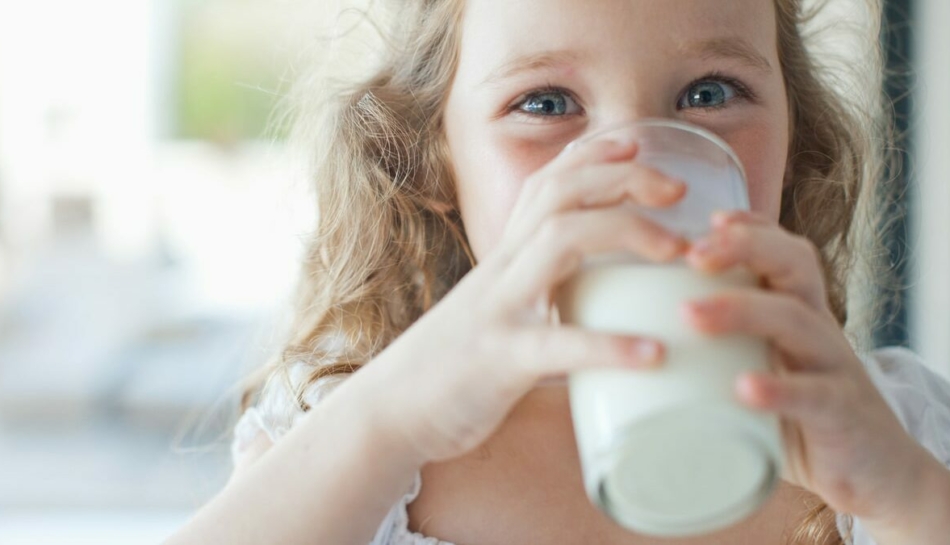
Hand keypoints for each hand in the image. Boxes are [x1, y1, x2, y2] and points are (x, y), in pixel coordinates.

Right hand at [352, 137, 686, 464]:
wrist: (393, 411)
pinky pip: (556, 344)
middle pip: (559, 194)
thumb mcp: (500, 313)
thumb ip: (543, 298)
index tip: (638, 142)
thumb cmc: (456, 365)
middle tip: (678, 189)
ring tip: (678, 251)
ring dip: (624, 232)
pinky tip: (653, 354)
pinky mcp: (499, 360)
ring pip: (558, 241)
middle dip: (621, 177)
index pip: (546, 184)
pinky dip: (608, 345)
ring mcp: (499, 310)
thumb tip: (603, 307)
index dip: (592, 154)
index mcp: (505, 259)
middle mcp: (501, 271)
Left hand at [682, 210, 945, 530]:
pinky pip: (814, 394)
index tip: (706, 219)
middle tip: (691, 255)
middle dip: (744, 248)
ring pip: (796, 320)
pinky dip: (779, 388)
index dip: (750, 227)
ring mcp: (833, 367)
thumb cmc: (798, 414)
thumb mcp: (760, 368)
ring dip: (741, 310)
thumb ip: (715, 351)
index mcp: (796, 311)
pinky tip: (744, 388)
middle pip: (793, 265)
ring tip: (690, 314)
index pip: (781, 251)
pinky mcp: (840, 413)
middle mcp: (818, 327)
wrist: (878, 472)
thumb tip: (631, 346)